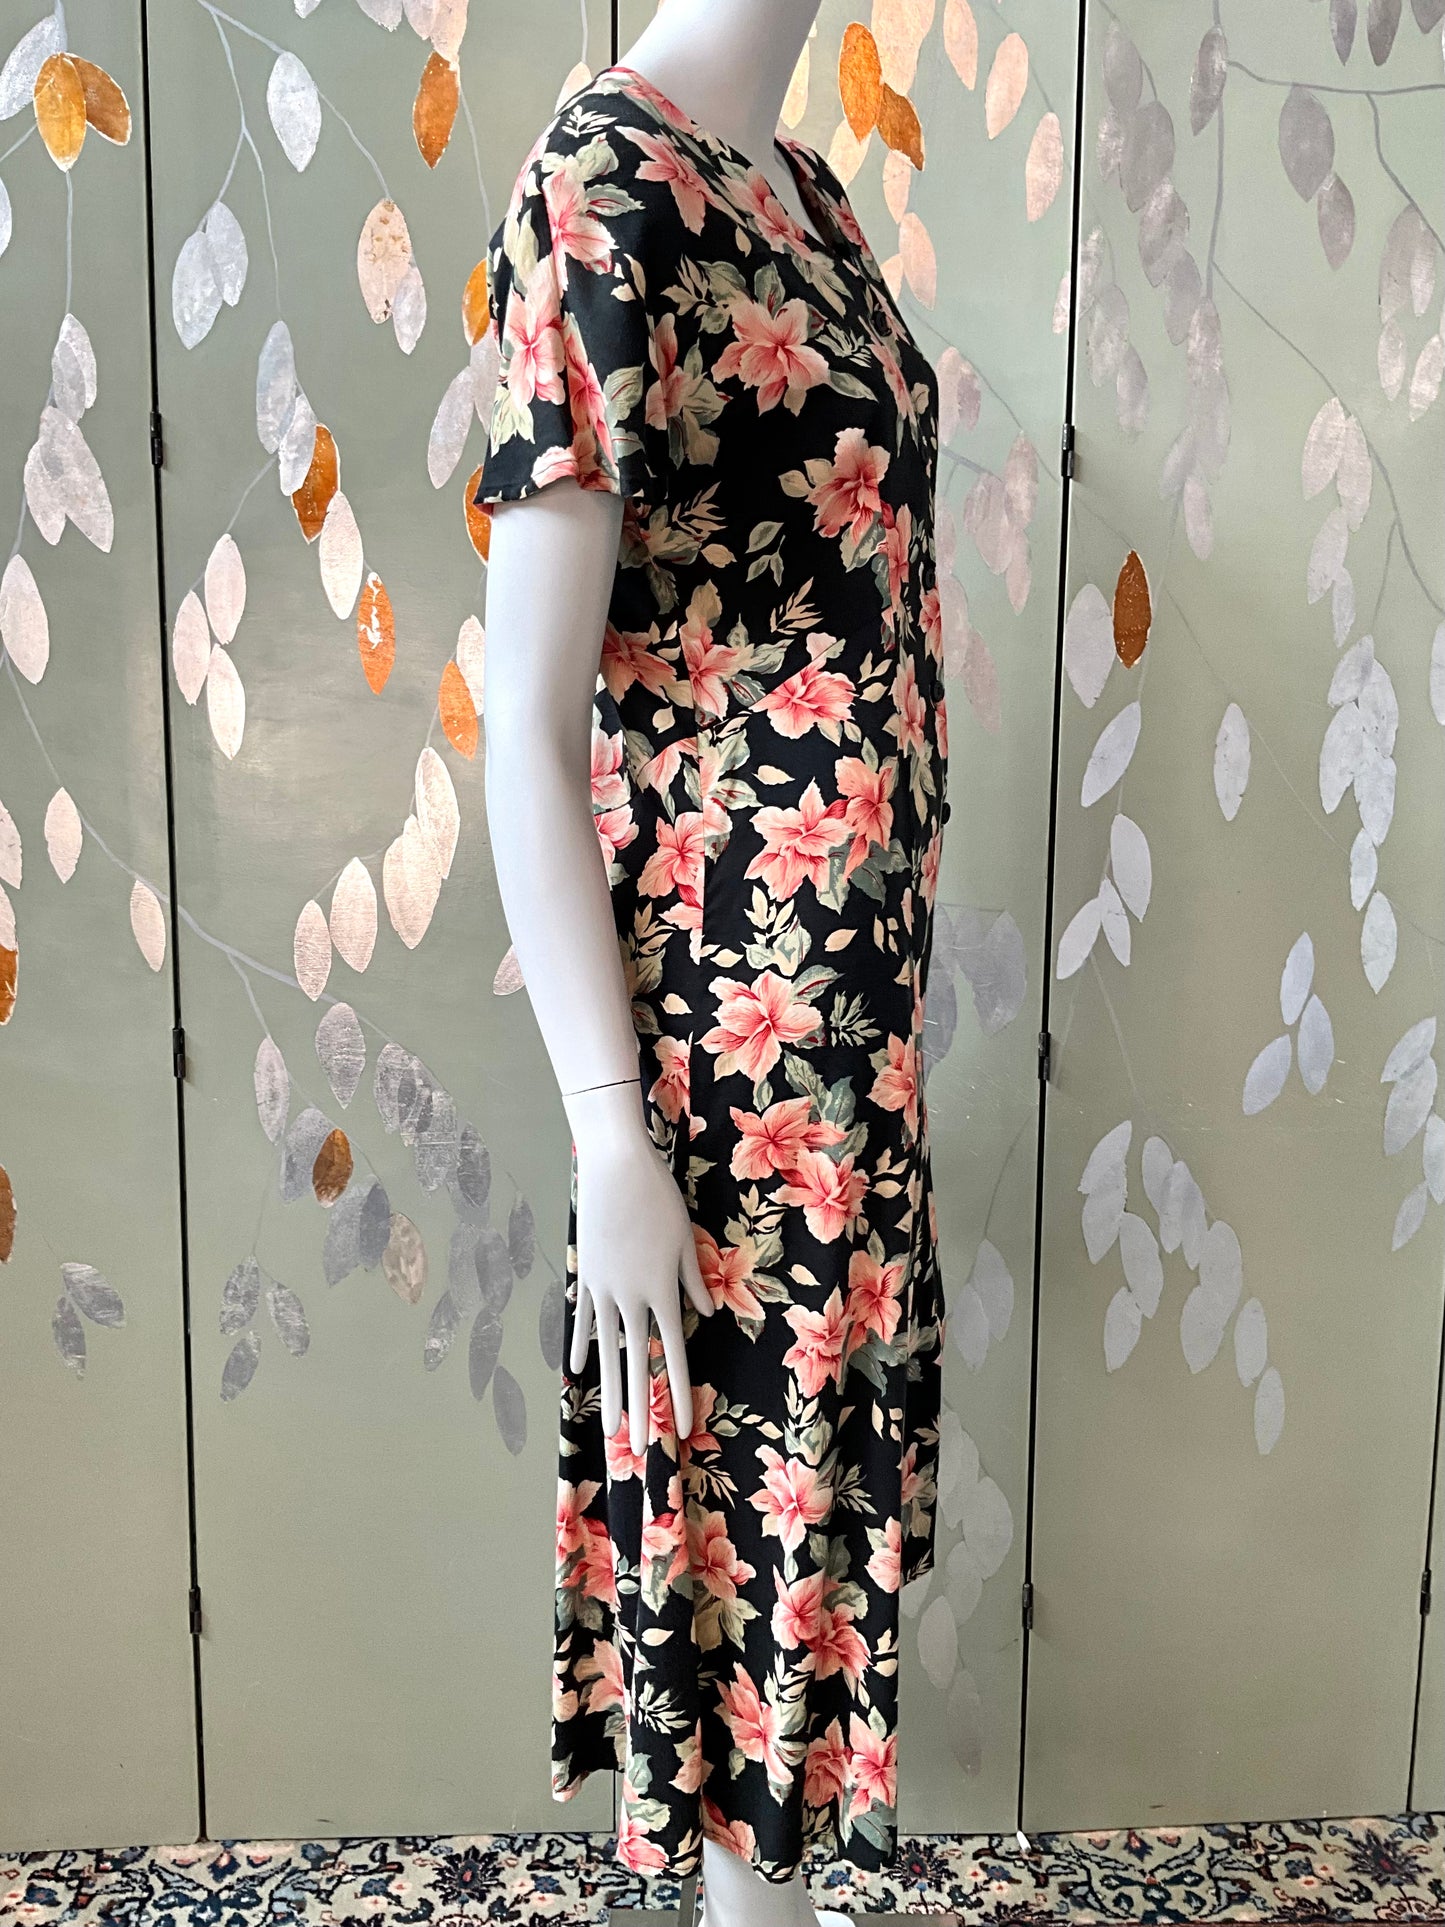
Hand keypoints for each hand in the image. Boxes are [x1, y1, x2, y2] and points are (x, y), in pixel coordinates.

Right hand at [565, 1083, 714, 1452]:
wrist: (616, 1168)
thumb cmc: (659, 1197)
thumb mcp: (685, 1238)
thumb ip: (693, 1281)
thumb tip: (706, 1317)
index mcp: (662, 1289)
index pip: (674, 1352)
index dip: (679, 1391)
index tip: (684, 1426)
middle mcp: (632, 1298)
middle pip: (637, 1363)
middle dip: (641, 1408)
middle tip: (640, 1448)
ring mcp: (604, 1290)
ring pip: (607, 1350)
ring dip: (610, 1390)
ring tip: (611, 1427)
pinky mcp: (586, 1276)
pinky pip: (583, 1319)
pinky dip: (581, 1345)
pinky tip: (579, 1371)